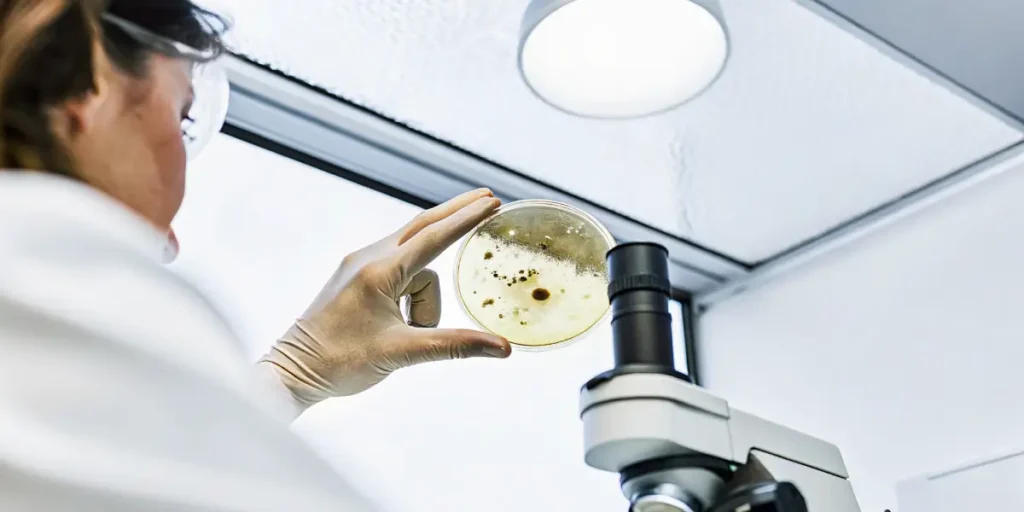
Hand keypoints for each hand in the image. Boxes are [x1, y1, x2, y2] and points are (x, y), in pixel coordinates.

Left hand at [260, 189, 510, 408]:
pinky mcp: (357, 277)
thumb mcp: (403, 354)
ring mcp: (360, 265)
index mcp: (379, 271)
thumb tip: (502, 348)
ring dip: (424, 298)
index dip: (466, 220)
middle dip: (456, 214)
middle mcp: (368, 259)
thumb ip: (455, 346)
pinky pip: (398, 273)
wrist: (293, 371)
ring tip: (410, 334)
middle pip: (422, 227)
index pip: (433, 238)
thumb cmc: (341, 363)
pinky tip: (403, 323)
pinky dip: (412, 292)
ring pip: (414, 267)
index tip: (492, 203)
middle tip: (488, 198)